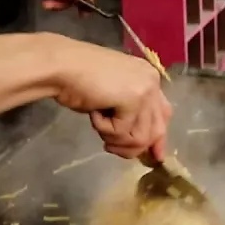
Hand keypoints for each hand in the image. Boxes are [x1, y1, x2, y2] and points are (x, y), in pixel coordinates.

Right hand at [48, 37, 171, 159]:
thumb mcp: (112, 97)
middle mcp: (152, 81)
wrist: (61, 67)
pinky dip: (104, 129)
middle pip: (156, 130)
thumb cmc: (78, 81)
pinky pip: (123, 132)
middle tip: (110, 147)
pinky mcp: (133, 98)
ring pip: (141, 136)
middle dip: (133, 146)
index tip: (154, 157)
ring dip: (116, 139)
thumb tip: (142, 144)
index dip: (158, 138)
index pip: (164, 114)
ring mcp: (145, 89)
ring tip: (98, 127)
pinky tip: (94, 113)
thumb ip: (130, 113)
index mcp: (149, 78)